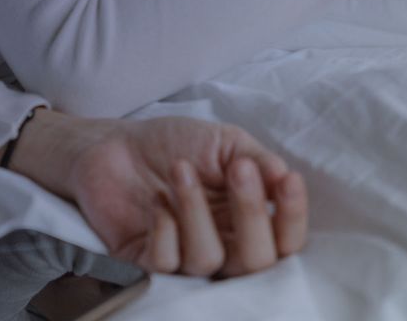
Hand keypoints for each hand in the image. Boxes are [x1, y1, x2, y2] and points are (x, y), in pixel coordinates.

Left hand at [3, 109, 307, 277]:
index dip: (292, 217)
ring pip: (208, 260)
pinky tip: (157, 201)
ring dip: (196, 210)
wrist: (114, 143)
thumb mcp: (225, 142)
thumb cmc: (174, 144)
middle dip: (251, 214)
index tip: (286, 180)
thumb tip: (284, 176)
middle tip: (237, 169)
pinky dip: (164, 229)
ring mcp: (184, 257)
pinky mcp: (146, 261)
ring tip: (180, 170)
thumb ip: (258, 160)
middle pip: (256, 262)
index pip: (285, 240)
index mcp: (247, 220)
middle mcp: (222, 245)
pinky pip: (166, 264)